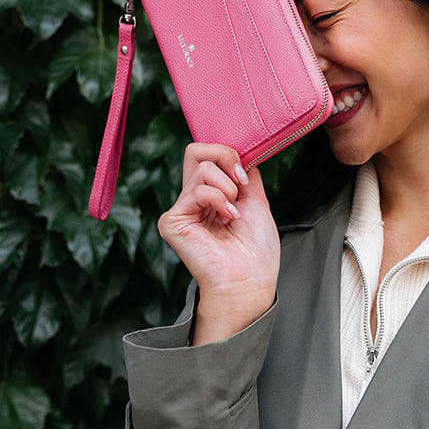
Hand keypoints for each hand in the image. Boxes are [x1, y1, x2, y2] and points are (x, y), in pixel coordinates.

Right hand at [158, 144, 280, 342]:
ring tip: (233, 212)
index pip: (206, 154)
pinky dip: (219, 199)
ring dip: (228, 188)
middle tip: (241, 183)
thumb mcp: (256, 198)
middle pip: (196, 150)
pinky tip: (227, 218)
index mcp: (209, 194)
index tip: (246, 175)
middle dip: (226, 158)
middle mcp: (192, 199)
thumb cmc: (256, 248)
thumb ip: (244, 171)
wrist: (250, 278)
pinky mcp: (172, 221)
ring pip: (202, 167)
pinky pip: (196, 189)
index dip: (228, 154)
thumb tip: (239, 150)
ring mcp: (181, 209)